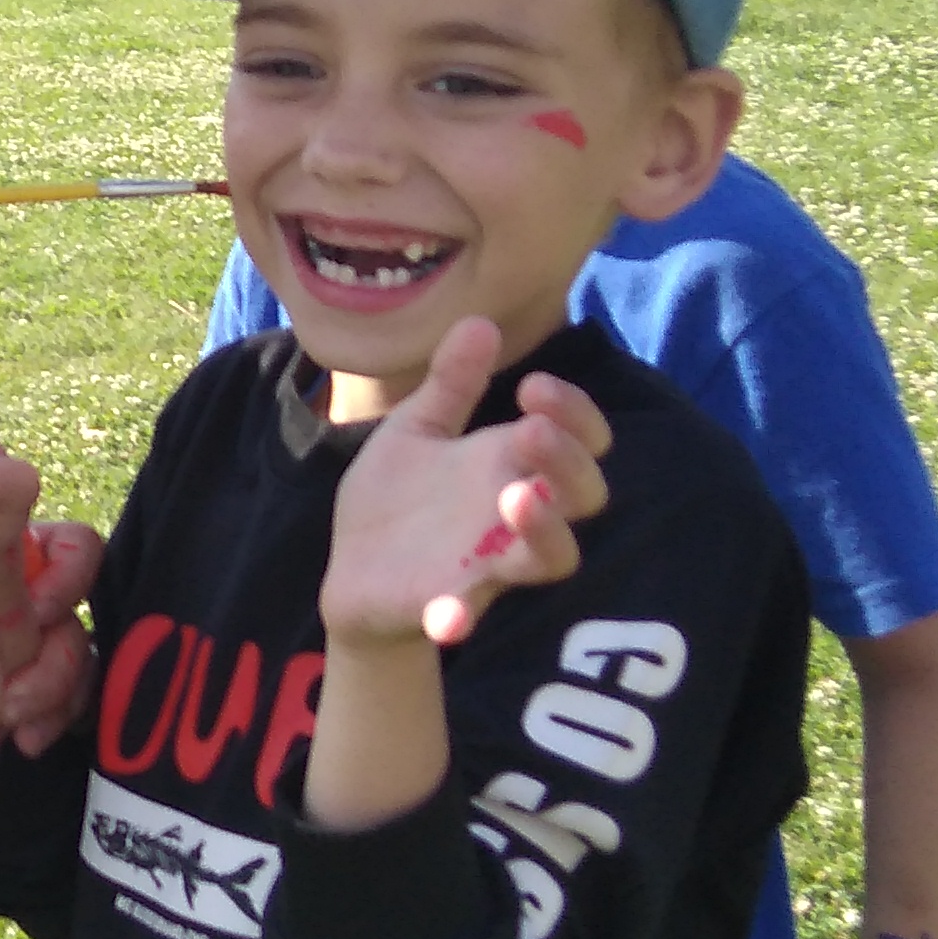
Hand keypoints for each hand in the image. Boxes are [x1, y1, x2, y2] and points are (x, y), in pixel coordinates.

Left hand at [0, 519, 103, 753]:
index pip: (66, 547)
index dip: (69, 575)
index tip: (38, 614)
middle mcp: (19, 608)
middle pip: (74, 620)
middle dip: (55, 664)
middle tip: (10, 701)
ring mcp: (28, 657)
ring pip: (79, 667)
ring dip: (57, 700)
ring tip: (14, 730)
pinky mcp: (31, 703)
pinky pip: (70, 709)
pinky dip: (56, 724)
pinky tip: (24, 743)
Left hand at [318, 314, 613, 651]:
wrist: (353, 570)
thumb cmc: (400, 498)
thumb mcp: (418, 430)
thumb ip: (450, 384)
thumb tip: (479, 322)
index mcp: (512, 467)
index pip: (582, 440)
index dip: (575, 413)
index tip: (532, 386)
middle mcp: (516, 517)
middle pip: (585, 494)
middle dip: (569, 460)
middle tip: (528, 431)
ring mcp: (488, 566)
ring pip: (554, 558)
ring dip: (545, 529)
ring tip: (514, 497)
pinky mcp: (448, 607)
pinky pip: (465, 617)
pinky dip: (459, 616)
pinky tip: (447, 614)